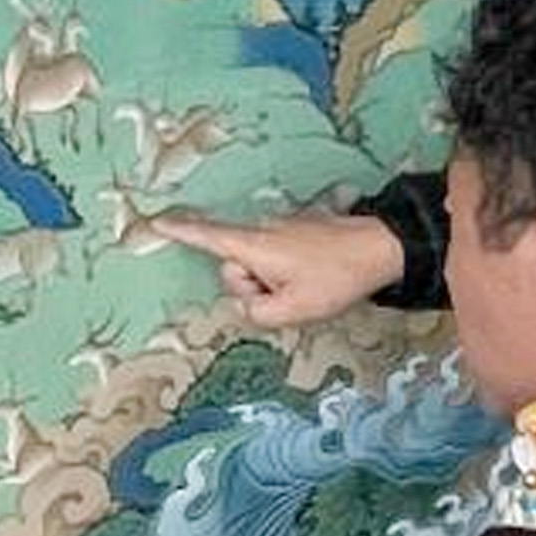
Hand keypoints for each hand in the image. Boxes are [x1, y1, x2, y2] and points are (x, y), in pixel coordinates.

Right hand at [160, 213, 407, 329]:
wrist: (381, 247)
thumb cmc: (336, 277)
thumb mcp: (293, 310)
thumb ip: (256, 314)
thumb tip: (248, 306)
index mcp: (254, 246)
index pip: (206, 237)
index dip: (179, 232)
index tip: (155, 222)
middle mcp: (262, 231)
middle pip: (234, 267)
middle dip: (252, 288)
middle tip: (288, 294)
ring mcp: (279, 229)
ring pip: (257, 266)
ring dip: (274, 283)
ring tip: (308, 285)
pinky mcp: (295, 231)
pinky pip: (275, 258)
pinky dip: (286, 273)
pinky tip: (314, 275)